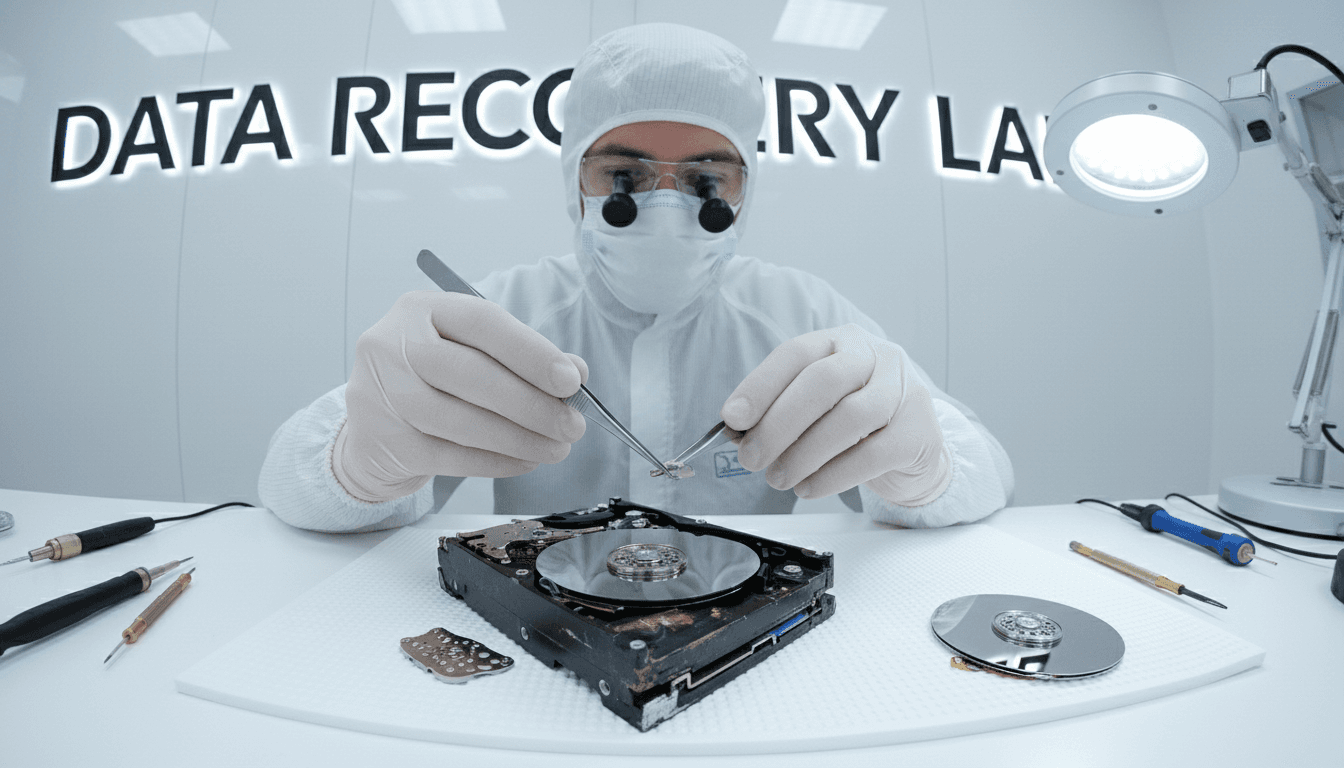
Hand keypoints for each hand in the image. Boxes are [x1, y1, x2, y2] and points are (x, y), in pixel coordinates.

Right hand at [333, 291, 587, 501]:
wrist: (372, 425)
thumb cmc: (433, 379)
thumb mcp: (471, 351)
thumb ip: (521, 357)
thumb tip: (577, 374)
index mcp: (420, 309)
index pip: (483, 323)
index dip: (532, 353)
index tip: (572, 381)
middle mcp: (392, 345)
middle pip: (473, 375)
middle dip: (532, 404)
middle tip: (573, 426)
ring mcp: (382, 394)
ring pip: (463, 421)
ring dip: (520, 439)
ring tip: (556, 448)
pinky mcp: (384, 440)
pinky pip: (451, 457)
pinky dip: (496, 462)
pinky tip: (525, 461)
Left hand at [720, 324, 949, 505]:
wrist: (912, 448)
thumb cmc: (854, 423)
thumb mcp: (816, 406)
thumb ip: (780, 411)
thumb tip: (738, 432)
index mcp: (840, 341)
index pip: (795, 354)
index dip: (760, 385)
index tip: (732, 418)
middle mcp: (875, 357)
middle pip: (823, 382)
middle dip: (779, 424)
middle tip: (751, 458)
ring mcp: (902, 391)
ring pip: (850, 417)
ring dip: (804, 454)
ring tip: (778, 477)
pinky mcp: (918, 432)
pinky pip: (872, 454)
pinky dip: (833, 475)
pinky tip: (809, 487)